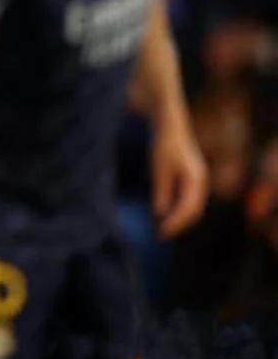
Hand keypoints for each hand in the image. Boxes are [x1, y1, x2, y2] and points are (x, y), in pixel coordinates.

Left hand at [151, 115, 208, 238]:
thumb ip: (161, 190)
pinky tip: (165, 213)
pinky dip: (177, 209)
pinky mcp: (190, 177)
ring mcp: (197, 179)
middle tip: (160, 235)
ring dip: (178, 219)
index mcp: (196, 179)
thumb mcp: (159, 167)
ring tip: (162, 229)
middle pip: (193, 210)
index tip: (161, 232)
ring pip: (191, 206)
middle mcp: (200, 181)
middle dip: (178, 224)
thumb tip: (160, 213)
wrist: (170, 123)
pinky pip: (187, 199)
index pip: (188, 209)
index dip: (175, 223)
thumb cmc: (164, 143)